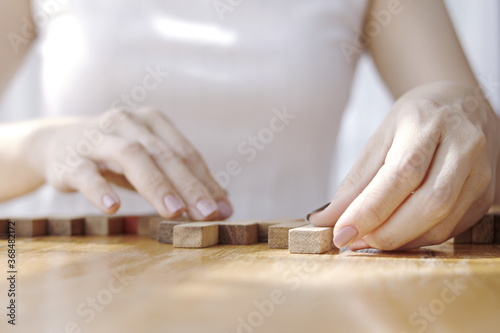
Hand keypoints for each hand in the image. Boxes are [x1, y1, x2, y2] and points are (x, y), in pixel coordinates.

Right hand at [28, 107, 231, 219]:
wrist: (57, 143)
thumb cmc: (115, 156)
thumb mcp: (149, 160)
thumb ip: (182, 177)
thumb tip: (223, 201)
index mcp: (151, 122)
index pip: (184, 152)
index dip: (205, 181)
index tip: (224, 209)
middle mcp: (127, 122)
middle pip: (163, 154)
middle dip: (189, 185)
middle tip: (209, 213)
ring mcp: (97, 138)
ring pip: (130, 156)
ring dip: (155, 185)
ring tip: (175, 212)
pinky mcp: (70, 159)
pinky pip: (86, 173)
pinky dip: (100, 189)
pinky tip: (113, 207)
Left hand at [308, 81, 498, 249]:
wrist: (461, 104)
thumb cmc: (415, 121)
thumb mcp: (380, 139)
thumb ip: (355, 181)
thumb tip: (326, 219)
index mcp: (428, 124)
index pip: (401, 174)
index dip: (369, 209)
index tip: (341, 233)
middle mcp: (463, 145)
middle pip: (429, 203)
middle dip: (386, 232)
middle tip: (352, 242)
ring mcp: (481, 172)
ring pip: (443, 221)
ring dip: (401, 241)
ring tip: (369, 240)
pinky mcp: (486, 194)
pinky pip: (452, 228)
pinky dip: (419, 239)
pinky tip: (396, 236)